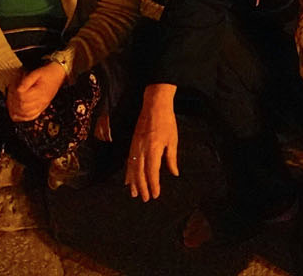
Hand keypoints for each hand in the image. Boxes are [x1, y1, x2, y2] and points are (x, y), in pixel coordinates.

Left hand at [7, 62, 66, 121]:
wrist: (58, 74)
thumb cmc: (47, 73)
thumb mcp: (36, 72)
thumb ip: (26, 81)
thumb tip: (18, 89)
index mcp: (40, 92)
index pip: (23, 97)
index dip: (14, 93)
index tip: (12, 87)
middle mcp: (41, 101)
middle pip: (23, 107)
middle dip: (13, 102)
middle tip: (9, 95)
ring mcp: (42, 105)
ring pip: (26, 114)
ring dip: (16, 111)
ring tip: (10, 105)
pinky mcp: (42, 107)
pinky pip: (32, 116)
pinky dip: (23, 117)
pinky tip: (17, 115)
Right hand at [125, 85, 179, 201]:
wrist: (154, 103)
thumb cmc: (166, 121)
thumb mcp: (172, 140)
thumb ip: (171, 158)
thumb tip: (174, 173)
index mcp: (153, 148)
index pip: (152, 171)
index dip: (153, 184)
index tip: (155, 195)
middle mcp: (142, 148)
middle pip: (140, 172)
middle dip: (142, 186)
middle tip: (145, 199)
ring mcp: (135, 145)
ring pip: (132, 167)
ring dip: (133, 181)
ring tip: (134, 193)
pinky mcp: (132, 142)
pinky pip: (129, 160)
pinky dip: (128, 171)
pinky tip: (128, 179)